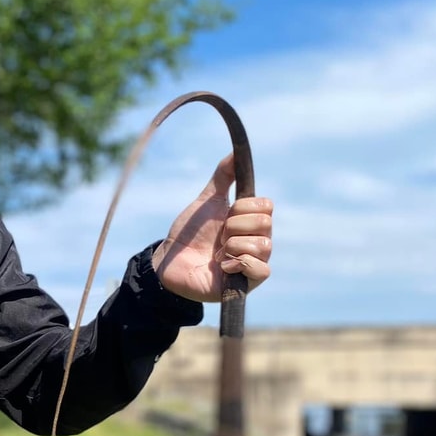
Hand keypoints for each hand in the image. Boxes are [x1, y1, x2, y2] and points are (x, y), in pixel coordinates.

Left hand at [152, 154, 272, 302]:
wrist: (169, 262)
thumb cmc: (189, 234)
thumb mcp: (207, 202)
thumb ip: (223, 177)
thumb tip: (236, 151)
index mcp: (250, 222)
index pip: (266, 206)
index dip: (242, 209)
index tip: (224, 217)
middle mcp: (256, 242)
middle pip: (265, 224)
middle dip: (234, 228)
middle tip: (218, 237)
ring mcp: (252, 263)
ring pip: (263, 246)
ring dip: (233, 246)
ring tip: (217, 253)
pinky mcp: (246, 284)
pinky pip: (262, 271)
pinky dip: (240, 263)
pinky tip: (222, 266)